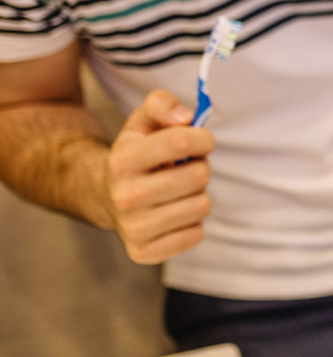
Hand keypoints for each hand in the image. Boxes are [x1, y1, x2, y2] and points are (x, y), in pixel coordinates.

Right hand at [104, 89, 214, 263]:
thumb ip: (163, 103)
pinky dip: (192, 223)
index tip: (202, 141)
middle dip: (200, 168)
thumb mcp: (143, 121)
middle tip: (184, 169)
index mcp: (122, 160)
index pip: (180, 142)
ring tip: (177, 191)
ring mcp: (133, 228)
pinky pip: (195, 235)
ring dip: (198, 195)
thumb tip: (186, 117)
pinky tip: (173, 213)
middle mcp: (124, 196)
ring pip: (201, 206)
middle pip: (197, 176)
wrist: (106, 196)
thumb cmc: (138, 154)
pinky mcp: (144, 252)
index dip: (202, 138)